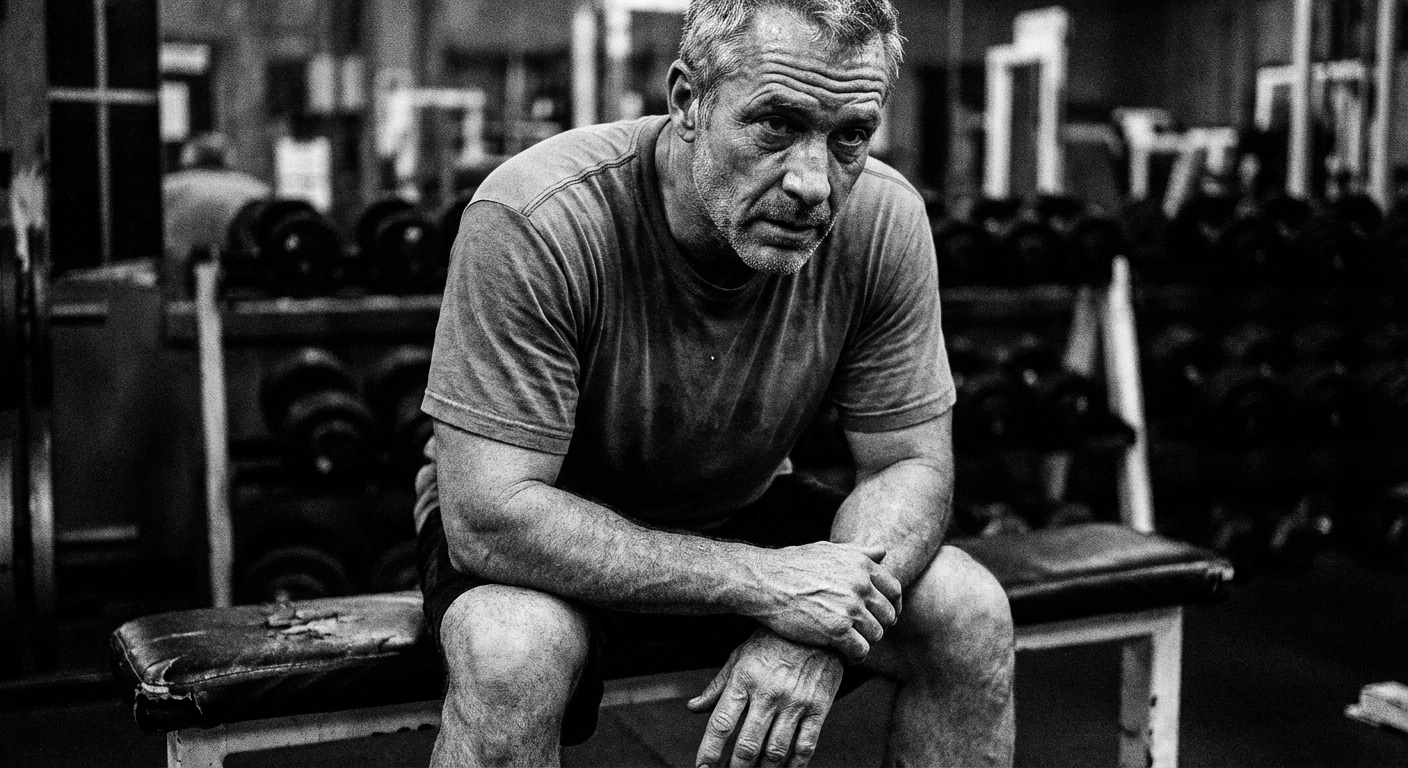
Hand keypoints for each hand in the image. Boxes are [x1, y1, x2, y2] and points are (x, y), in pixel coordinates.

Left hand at [688, 629, 844, 766]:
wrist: (818, 624)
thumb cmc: (772, 641)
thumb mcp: (740, 656)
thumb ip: (718, 686)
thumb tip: (693, 708)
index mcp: (744, 679)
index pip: (721, 723)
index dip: (710, 751)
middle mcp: (768, 693)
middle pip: (748, 745)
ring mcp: (795, 702)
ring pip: (776, 751)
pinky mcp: (818, 707)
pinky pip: (805, 746)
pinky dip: (794, 766)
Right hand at [747, 541, 900, 662]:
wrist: (763, 581)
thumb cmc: (792, 565)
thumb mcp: (828, 549)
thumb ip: (858, 552)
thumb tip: (882, 553)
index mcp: (861, 565)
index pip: (894, 590)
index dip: (892, 605)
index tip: (884, 615)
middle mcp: (860, 585)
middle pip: (887, 614)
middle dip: (879, 625)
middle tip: (865, 631)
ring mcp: (849, 608)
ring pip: (876, 634)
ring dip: (865, 640)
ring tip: (851, 641)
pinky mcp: (836, 631)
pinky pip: (860, 650)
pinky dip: (855, 655)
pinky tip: (843, 653)